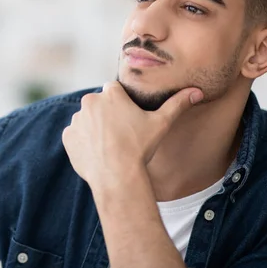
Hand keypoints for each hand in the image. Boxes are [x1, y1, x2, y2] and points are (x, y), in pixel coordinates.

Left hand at [62, 81, 202, 188]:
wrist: (117, 177)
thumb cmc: (140, 148)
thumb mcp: (161, 123)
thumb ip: (177, 104)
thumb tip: (198, 92)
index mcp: (110, 94)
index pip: (114, 90)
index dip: (122, 103)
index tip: (128, 117)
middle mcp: (90, 102)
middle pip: (99, 104)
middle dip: (107, 114)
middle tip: (121, 134)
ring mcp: (76, 120)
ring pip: (87, 119)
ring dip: (94, 127)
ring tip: (110, 145)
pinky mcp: (68, 137)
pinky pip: (76, 135)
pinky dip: (84, 142)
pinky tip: (98, 152)